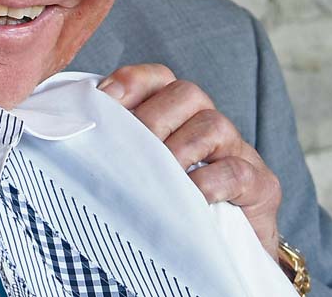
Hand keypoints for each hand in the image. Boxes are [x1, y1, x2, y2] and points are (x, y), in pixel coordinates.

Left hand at [99, 64, 281, 259]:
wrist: (223, 253)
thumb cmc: (170, 206)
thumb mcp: (139, 172)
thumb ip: (115, 147)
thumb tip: (69, 133)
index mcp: (178, 114)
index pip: (158, 77)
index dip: (131, 81)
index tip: (104, 100)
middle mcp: (210, 123)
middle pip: (186, 93)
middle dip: (151, 120)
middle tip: (129, 153)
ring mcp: (238, 152)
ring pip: (212, 125)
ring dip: (177, 150)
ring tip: (157, 180)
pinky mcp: (261, 185)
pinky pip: (236, 171)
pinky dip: (208, 184)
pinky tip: (188, 199)